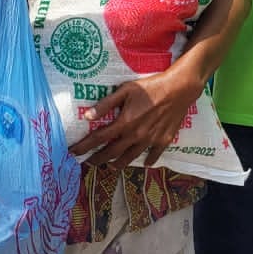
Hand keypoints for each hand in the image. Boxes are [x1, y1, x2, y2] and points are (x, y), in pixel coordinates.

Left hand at [69, 64, 202, 169]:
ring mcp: (150, 140)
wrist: (179, 89)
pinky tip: (144, 163)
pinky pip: (153, 155)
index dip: (84, 147)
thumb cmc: (150, 87)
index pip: (99, 138)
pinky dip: (148, 161)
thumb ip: (106, 104)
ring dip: (118, 164)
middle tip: (89, 162)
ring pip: (130, 158)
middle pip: (112, 153)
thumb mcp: (125, 90)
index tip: (73, 153)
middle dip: (98, 159)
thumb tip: (88, 116)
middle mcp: (135, 135)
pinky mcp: (164, 140)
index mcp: (124, 123)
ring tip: (110, 167)